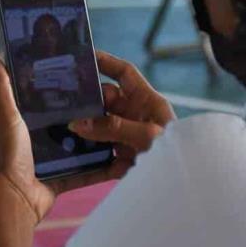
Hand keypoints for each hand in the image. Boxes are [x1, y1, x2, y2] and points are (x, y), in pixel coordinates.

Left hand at [0, 49, 120, 224]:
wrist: (12, 200)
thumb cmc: (7, 154)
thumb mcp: (6, 115)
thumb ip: (2, 87)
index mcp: (24, 120)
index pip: (47, 98)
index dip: (64, 86)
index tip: (87, 74)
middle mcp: (37, 138)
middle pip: (68, 122)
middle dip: (89, 113)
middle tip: (114, 99)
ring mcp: (50, 160)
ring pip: (81, 147)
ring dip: (100, 140)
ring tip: (123, 126)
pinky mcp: (62, 179)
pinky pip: (87, 172)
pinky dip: (104, 168)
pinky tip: (124, 160)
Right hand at [67, 50, 173, 173]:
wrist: (187, 191)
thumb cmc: (177, 155)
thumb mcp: (147, 136)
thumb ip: (113, 127)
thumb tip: (78, 123)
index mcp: (147, 101)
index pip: (125, 74)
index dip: (106, 62)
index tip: (83, 55)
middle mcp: (136, 116)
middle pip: (105, 100)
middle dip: (86, 100)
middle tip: (60, 99)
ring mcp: (128, 137)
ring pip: (98, 126)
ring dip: (82, 128)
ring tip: (58, 125)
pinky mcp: (122, 160)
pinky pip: (98, 153)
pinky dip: (86, 154)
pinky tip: (69, 155)